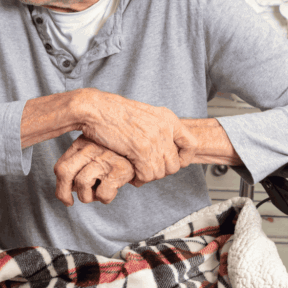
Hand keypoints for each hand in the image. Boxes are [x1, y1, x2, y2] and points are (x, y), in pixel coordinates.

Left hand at [53, 136, 134, 205]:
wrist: (145, 148)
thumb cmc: (117, 153)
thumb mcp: (95, 149)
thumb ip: (79, 162)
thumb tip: (67, 189)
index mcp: (82, 142)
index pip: (60, 166)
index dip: (60, 185)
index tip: (65, 196)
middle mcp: (91, 147)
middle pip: (64, 172)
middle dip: (62, 193)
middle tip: (69, 203)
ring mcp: (104, 158)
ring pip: (81, 185)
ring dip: (88, 197)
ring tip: (98, 192)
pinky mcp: (118, 170)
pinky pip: (102, 194)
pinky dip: (105, 198)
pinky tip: (112, 191)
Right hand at [75, 90, 192, 184]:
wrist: (96, 108)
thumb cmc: (114, 112)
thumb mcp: (145, 114)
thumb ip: (158, 129)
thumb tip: (165, 148)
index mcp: (168, 118)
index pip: (191, 145)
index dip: (184, 159)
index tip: (173, 162)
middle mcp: (165, 128)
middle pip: (174, 165)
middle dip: (160, 171)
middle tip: (146, 168)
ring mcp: (154, 139)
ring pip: (160, 173)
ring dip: (147, 176)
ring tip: (136, 171)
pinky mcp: (141, 149)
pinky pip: (147, 175)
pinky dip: (138, 179)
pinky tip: (131, 174)